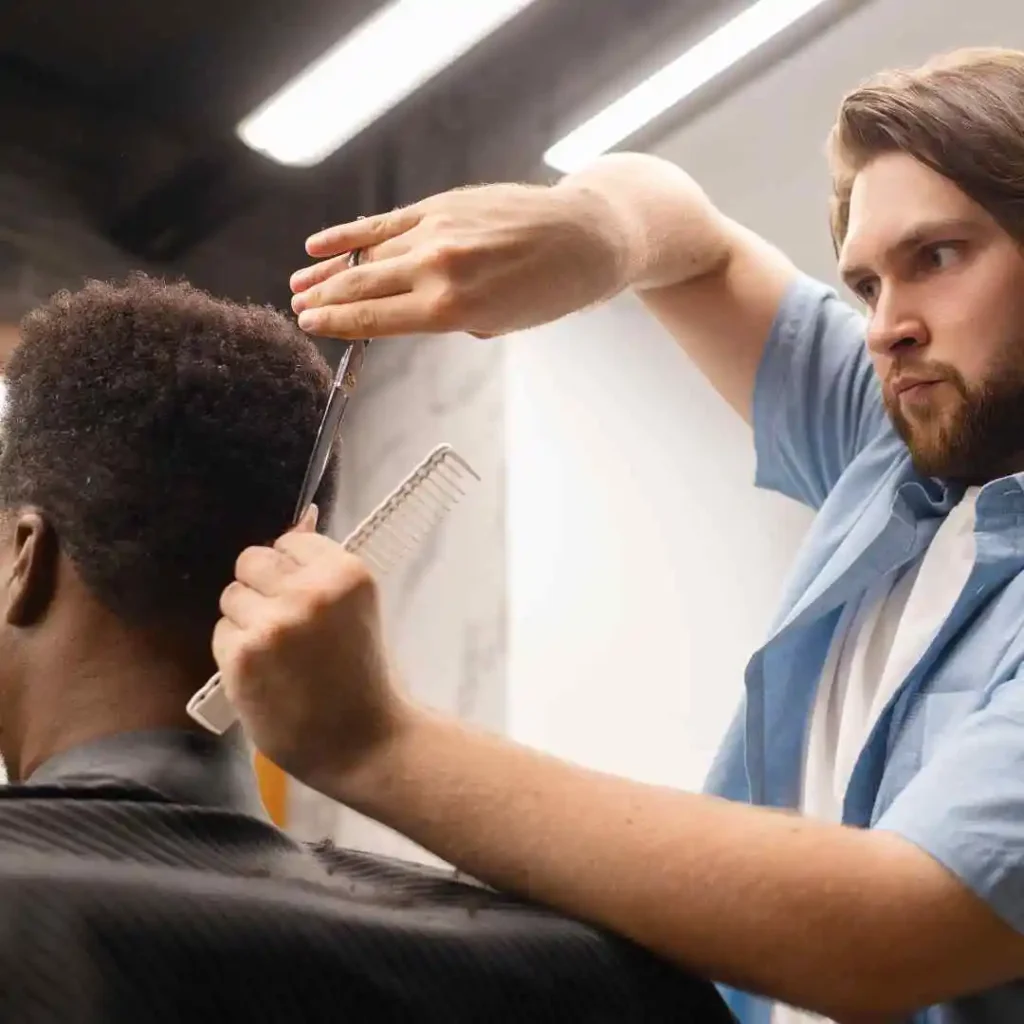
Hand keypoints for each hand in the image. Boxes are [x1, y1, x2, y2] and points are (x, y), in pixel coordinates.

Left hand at [212, 509, 410, 791]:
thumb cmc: (362, 673)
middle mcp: (309, 590)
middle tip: (285, 625)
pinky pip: (221, 632)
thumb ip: (322, 566)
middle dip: (262, 589)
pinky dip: (236, 652)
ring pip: (232, 596)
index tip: (303, 597)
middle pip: (252, 561)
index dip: (291, 570)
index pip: (290, 540)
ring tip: (277, 653)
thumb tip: (299, 514)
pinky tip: (266, 674)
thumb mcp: (355, 607)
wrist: (364, 742)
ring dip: (246, 620)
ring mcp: (273, 623)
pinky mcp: (242, 655)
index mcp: (346, 572)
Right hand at [289, 181, 629, 339]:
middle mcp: (437, 269)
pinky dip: (351, 233)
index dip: (336, 323)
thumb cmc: (550, 291)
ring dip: (329, 270)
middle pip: (362, 286)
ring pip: (367, 254)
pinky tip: (322, 243)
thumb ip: (448, 318)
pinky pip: (385, 223)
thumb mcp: (500, 324)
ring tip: (300, 282)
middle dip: (325, 299)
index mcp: (451, 309)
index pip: (375, 319)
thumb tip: (406, 306)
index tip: (310, 325)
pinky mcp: (442, 206)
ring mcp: (436, 232)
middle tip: (298, 308)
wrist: (587, 238)